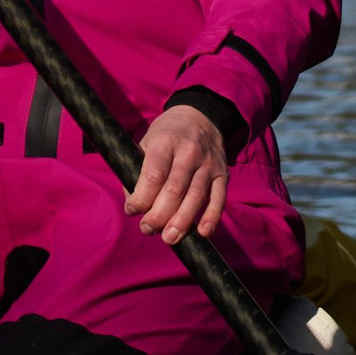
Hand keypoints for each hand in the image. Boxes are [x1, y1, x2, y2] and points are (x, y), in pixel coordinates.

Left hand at [125, 103, 228, 246]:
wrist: (200, 116)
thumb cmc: (167, 135)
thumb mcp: (147, 142)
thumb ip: (137, 171)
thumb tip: (133, 205)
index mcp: (165, 142)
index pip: (153, 174)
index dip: (141, 197)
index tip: (132, 210)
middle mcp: (189, 152)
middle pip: (174, 189)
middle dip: (159, 215)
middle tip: (147, 229)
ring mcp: (208, 164)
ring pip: (196, 197)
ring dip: (182, 222)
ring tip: (169, 238)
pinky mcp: (223, 174)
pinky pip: (219, 199)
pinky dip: (211, 217)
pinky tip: (202, 232)